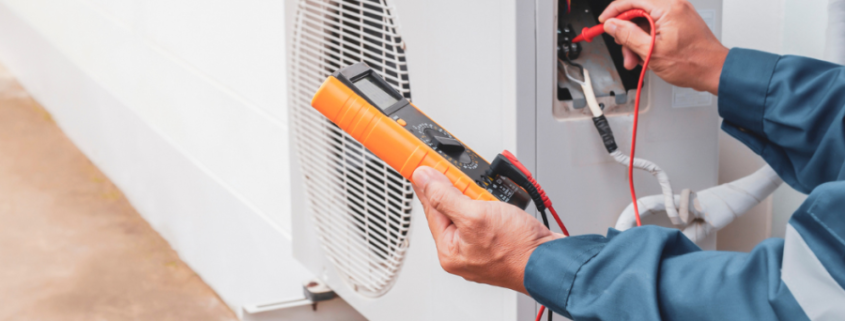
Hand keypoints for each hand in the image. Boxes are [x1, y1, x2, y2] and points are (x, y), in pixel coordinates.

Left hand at [411, 167, 562, 293]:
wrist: (551, 261)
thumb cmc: (517, 249)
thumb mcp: (475, 216)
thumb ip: (445, 196)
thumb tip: (424, 180)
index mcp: (449, 250)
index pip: (430, 208)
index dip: (429, 183)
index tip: (424, 165)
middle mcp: (462, 252)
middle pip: (449, 208)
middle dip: (460, 191)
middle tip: (470, 183)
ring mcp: (480, 248)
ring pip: (470, 211)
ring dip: (479, 197)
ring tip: (491, 199)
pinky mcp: (497, 242)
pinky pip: (486, 217)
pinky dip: (491, 206)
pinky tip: (499, 204)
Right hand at [599, 0, 728, 93]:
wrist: (714, 71)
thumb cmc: (692, 63)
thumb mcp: (652, 52)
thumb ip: (628, 36)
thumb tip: (612, 25)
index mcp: (668, 8)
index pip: (632, 0)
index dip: (614, 11)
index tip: (604, 22)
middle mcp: (674, 6)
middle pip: (638, 11)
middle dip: (626, 31)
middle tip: (623, 48)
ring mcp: (678, 13)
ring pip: (645, 20)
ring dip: (636, 39)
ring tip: (635, 59)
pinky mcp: (679, 22)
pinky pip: (656, 25)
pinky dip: (647, 39)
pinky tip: (645, 55)